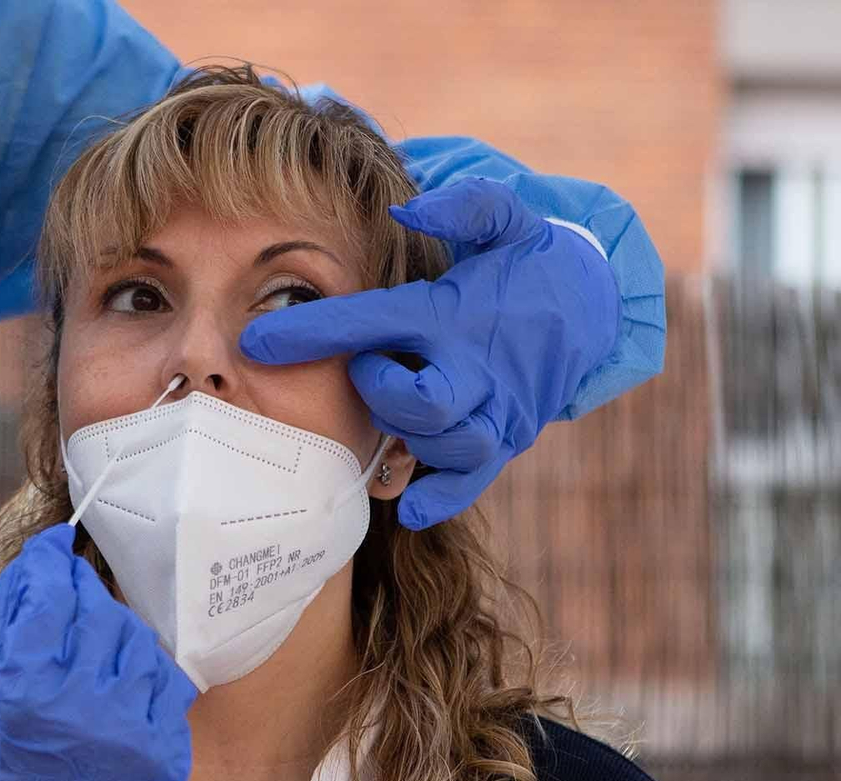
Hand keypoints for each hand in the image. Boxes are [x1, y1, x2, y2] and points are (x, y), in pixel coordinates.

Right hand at [0, 524, 197, 780]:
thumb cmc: (3, 763)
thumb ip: (10, 624)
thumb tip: (36, 561)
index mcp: (26, 689)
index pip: (51, 595)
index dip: (52, 563)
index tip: (54, 551)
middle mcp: (80, 706)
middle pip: (100, 612)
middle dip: (86, 597)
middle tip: (75, 601)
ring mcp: (129, 730)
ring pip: (138, 641)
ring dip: (117, 636)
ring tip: (97, 656)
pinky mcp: (163, 751)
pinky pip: (166, 682)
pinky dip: (144, 675)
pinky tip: (123, 689)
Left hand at [241, 178, 620, 528]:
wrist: (593, 303)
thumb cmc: (526, 259)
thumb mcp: (506, 216)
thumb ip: (463, 205)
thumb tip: (406, 211)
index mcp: (452, 312)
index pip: (373, 323)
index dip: (312, 333)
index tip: (254, 343)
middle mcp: (475, 367)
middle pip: (419, 403)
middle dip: (380, 392)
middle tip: (367, 369)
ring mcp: (493, 409)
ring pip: (446, 444)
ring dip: (408, 437)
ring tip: (393, 411)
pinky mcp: (505, 438)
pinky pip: (473, 480)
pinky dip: (441, 499)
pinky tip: (407, 509)